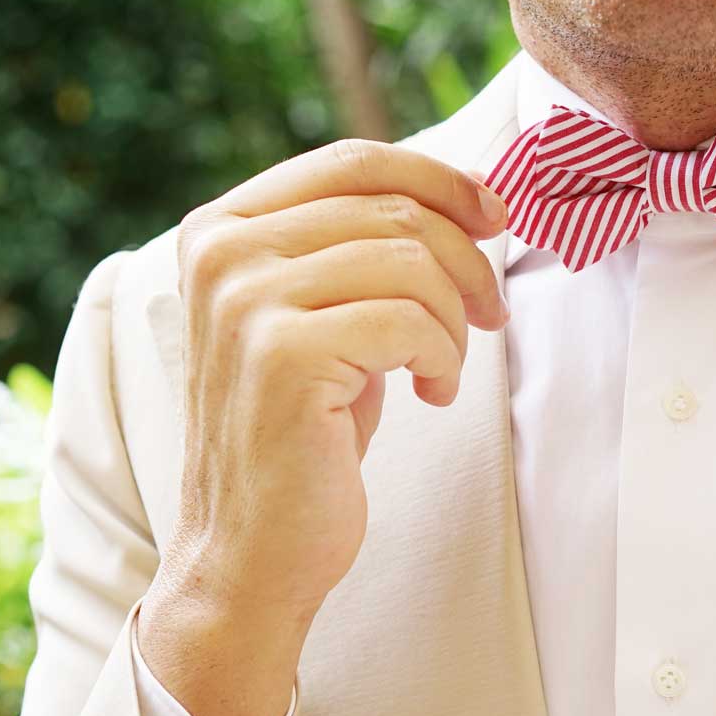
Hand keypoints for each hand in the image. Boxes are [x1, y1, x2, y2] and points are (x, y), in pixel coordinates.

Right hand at [138, 138, 509, 715]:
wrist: (250, 553)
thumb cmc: (301, 439)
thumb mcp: (325, 322)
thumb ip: (361, 253)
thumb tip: (465, 195)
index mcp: (222, 229)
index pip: (353, 161)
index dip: (440, 181)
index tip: (494, 218)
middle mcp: (221, 251)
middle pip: (393, 210)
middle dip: (465, 263)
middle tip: (489, 318)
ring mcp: (245, 300)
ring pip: (409, 263)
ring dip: (453, 322)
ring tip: (442, 371)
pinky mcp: (282, 354)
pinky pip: (410, 323)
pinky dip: (442, 359)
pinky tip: (430, 396)